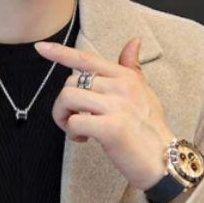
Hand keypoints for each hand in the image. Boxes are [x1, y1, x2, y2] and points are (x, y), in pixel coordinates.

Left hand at [34, 37, 174, 190]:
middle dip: (64, 105)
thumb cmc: (150, 131)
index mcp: (125, 77)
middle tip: (73, 122)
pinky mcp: (111, 128)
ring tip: (77, 131)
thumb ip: (132, 69)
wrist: (162, 160)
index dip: (61, 53)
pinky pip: (74, 122)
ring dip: (63, 117)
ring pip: (68, 98)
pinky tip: (84, 140)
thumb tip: (133, 42)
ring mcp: (116, 106)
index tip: (41, 48)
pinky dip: (72, 133)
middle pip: (71, 83)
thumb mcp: (145, 94)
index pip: (87, 59)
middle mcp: (121, 87)